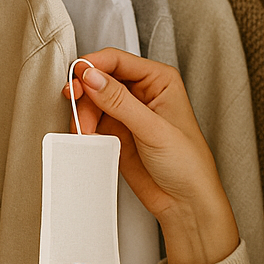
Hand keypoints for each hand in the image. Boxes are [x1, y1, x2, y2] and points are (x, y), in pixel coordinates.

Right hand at [64, 49, 238, 263]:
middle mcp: (143, 92)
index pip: (119, 60)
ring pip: (93, 100)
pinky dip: (84, 128)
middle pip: (101, 78)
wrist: (185, 203)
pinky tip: (88, 138)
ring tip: (85, 131)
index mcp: (160, 80)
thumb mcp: (154, 129)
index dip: (94, 65)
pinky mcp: (117, 132)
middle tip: (76, 106)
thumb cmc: (187, 164)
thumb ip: (120, 102)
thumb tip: (92, 76)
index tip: (78, 79)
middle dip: (85, 92)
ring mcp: (128, 113)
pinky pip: (92, 122)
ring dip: (83, 114)